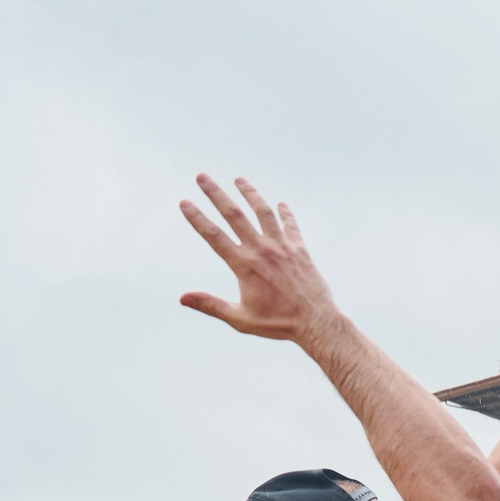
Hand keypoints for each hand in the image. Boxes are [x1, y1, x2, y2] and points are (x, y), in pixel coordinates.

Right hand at [179, 175, 339, 343]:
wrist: (317, 322)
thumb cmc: (278, 323)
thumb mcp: (240, 319)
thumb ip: (211, 305)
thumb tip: (182, 298)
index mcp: (244, 266)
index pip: (214, 236)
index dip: (197, 218)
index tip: (184, 202)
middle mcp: (262, 251)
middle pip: (234, 215)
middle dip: (216, 194)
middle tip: (202, 177)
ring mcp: (282, 247)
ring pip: (263, 212)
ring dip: (250, 193)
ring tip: (239, 179)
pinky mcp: (300, 250)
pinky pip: (291, 226)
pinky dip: (285, 214)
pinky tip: (280, 204)